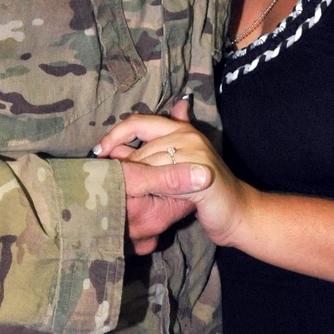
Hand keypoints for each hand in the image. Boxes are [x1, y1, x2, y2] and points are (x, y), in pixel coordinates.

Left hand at [102, 103, 249, 248]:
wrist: (235, 211)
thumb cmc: (201, 189)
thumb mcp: (174, 167)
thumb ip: (151, 151)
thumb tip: (117, 147)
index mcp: (180, 128)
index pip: (138, 122)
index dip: (115, 135)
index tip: (99, 152)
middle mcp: (187, 135)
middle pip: (140, 148)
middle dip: (127, 168)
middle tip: (116, 184)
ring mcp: (196, 152)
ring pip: (149, 165)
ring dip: (138, 183)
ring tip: (134, 196)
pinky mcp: (200, 173)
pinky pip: (163, 181)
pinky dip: (152, 191)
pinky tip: (149, 201)